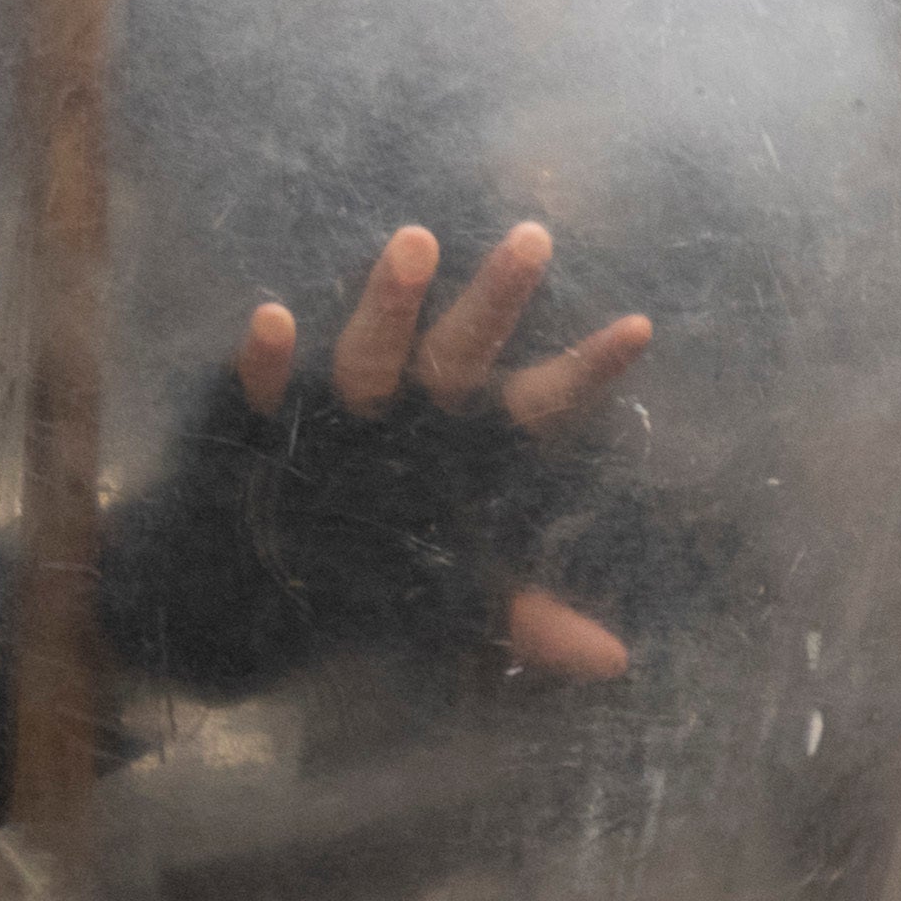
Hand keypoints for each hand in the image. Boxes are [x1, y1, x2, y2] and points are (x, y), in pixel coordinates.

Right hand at [239, 221, 662, 679]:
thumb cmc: (375, 578)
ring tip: (417, 244)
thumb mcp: (457, 606)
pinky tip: (274, 321)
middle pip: (462, 353)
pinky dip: (266, 362)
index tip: (641, 328)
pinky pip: (262, 390)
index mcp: (466, 448)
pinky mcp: (263, 425)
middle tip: (534, 238)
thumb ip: (529, 621)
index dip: (587, 371)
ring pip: (371, 353)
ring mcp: (339, 415)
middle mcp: (411, 416)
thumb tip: (614, 662)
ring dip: (391, 305)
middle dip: (496, 301)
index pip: (541, 403)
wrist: (259, 589)